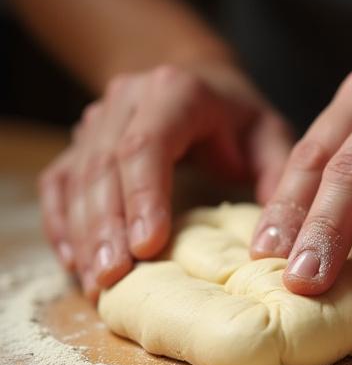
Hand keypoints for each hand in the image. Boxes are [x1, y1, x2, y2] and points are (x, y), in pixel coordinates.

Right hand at [39, 63, 292, 299]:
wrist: (197, 81)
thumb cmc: (237, 118)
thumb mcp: (270, 135)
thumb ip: (278, 178)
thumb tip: (274, 242)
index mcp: (176, 91)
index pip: (148, 144)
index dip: (144, 196)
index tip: (148, 247)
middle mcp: (128, 99)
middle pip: (105, 165)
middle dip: (107, 226)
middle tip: (111, 279)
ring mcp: (98, 119)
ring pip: (78, 177)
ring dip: (83, 233)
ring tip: (94, 283)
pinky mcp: (81, 142)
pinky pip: (59, 182)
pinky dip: (62, 223)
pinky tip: (72, 261)